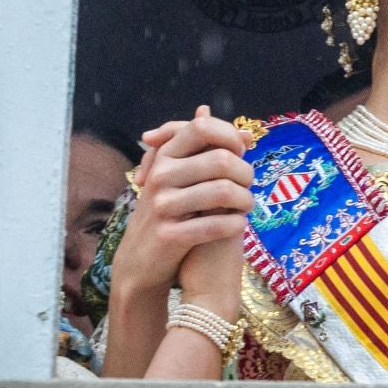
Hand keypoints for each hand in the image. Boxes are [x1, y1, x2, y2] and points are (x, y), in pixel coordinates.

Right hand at [112, 106, 251, 297]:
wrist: (139, 260)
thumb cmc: (171, 212)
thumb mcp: (183, 178)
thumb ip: (212, 153)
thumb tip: (247, 133)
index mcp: (165, 155)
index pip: (202, 127)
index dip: (229, 136)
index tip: (239, 152)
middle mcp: (160, 176)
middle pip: (221, 159)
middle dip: (245, 173)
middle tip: (247, 186)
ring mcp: (162, 205)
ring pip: (224, 191)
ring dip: (245, 200)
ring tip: (246, 206)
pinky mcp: (168, 235)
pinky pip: (216, 224)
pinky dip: (235, 224)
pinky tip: (238, 225)